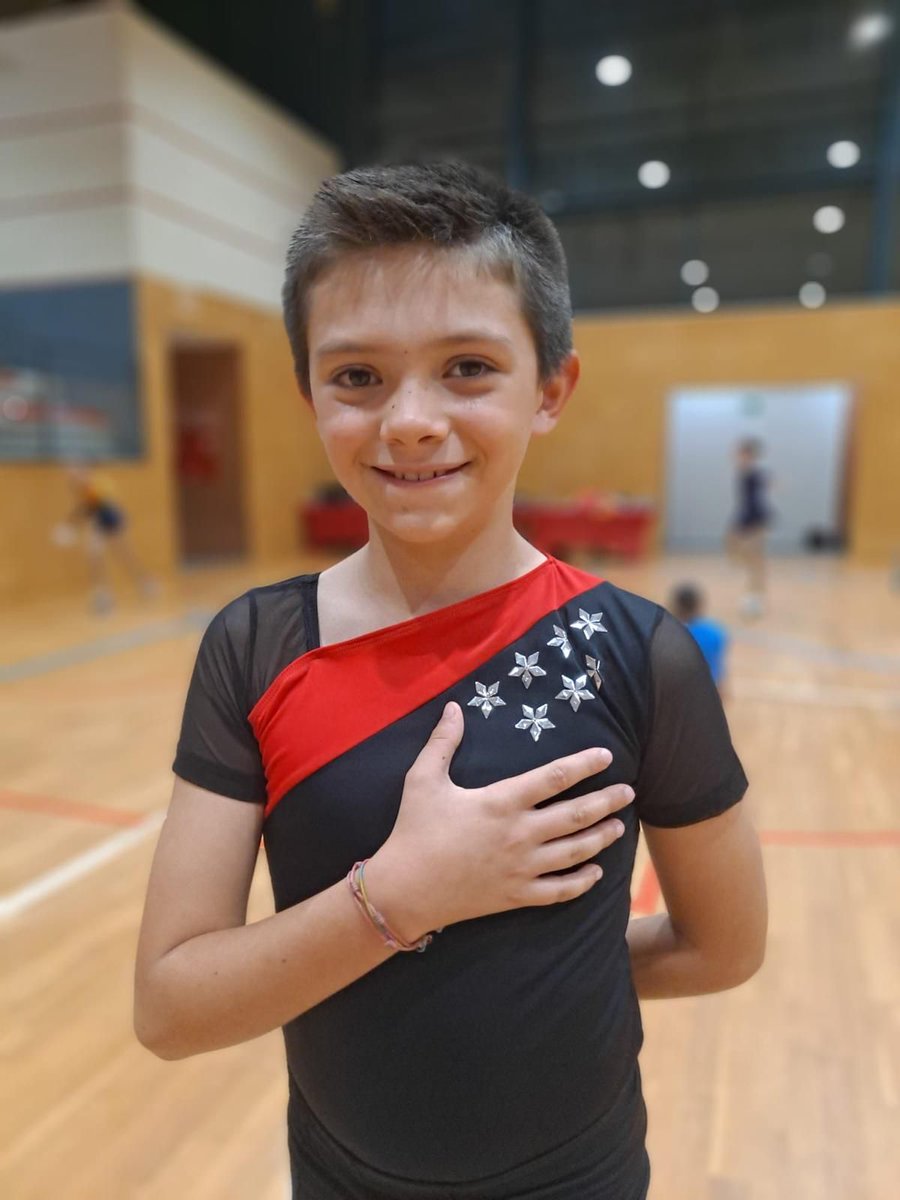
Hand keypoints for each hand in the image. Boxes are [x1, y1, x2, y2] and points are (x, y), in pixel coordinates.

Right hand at [365, 701, 632, 941]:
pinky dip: (581, 883)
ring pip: (575, 852)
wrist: (404, 889)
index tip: (606, 756)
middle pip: (576, 815)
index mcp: (502, 802)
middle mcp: (520, 834)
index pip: (555, 777)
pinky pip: (559, 891)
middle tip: (629, 792)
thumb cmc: (413, 830)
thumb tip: (453, 707)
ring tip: (620, 827)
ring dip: (601, 838)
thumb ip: (442, 742)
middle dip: (606, 801)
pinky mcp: (516, 895)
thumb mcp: (422, 779)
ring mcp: (521, 867)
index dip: (584, 764)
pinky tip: (595, 874)